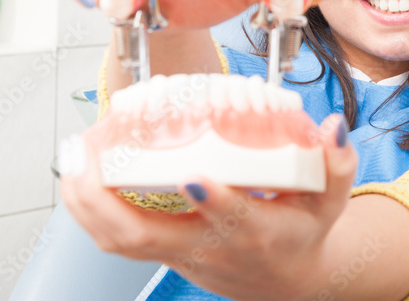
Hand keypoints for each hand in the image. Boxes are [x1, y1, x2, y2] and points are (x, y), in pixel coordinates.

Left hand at [60, 114, 357, 300]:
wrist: (283, 281)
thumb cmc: (302, 235)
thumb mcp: (331, 201)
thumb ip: (337, 164)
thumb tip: (332, 128)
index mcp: (254, 230)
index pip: (231, 218)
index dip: (212, 199)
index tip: (193, 175)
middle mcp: (208, 245)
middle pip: (143, 235)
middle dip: (104, 197)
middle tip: (88, 150)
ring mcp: (178, 251)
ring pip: (117, 239)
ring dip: (84, 201)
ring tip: (70, 155)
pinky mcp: (161, 250)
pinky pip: (113, 238)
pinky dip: (86, 208)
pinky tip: (75, 175)